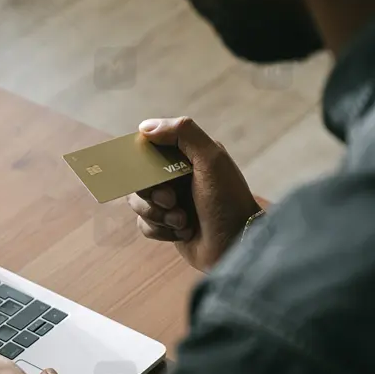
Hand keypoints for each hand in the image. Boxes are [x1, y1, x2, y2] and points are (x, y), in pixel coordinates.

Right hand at [127, 117, 259, 271]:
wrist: (236, 245)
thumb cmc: (227, 201)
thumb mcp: (211, 160)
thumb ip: (183, 133)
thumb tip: (145, 127)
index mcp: (188, 156)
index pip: (151, 148)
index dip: (144, 159)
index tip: (147, 169)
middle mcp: (177, 177)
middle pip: (139, 178)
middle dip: (152, 193)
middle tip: (170, 200)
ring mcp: (171, 203)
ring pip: (138, 203)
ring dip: (157, 214)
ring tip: (182, 221)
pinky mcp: (167, 226)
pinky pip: (144, 225)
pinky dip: (160, 230)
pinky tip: (183, 233)